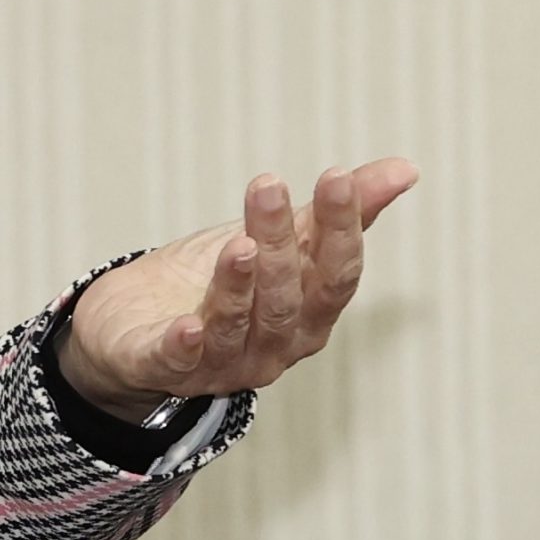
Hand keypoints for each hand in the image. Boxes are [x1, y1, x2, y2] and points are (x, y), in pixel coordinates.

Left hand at [57, 158, 421, 421]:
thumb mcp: (273, 242)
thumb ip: (331, 214)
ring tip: (239, 244)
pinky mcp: (167, 369)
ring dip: (239, 286)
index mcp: (307, 312)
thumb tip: (404, 169)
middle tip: (268, 188)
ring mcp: (221, 362)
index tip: (338, 178)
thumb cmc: (212, 283)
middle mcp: (273, 344)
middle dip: (280, 243)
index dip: (341, 228)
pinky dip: (184, 346)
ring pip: (236, 325)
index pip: (335, 273)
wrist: (134, 329)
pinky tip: (185, 327)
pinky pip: (179, 362)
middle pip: (284, 296)